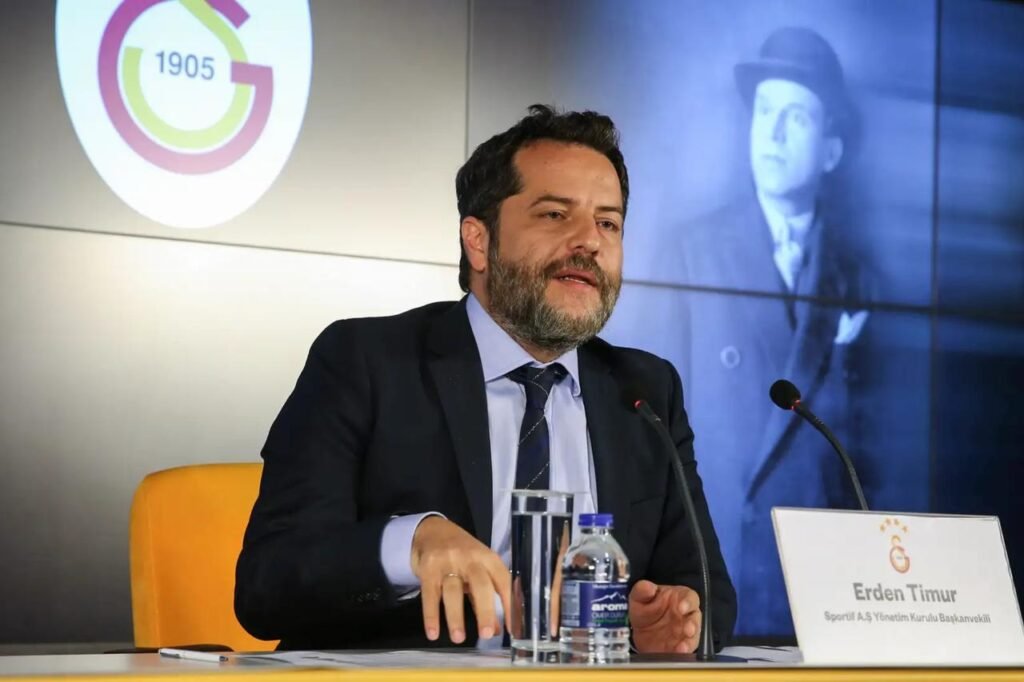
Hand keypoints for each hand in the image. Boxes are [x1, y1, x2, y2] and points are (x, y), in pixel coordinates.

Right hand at [411, 516, 510, 643]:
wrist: (432, 530)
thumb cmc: (462, 554)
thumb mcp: (478, 570)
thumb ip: (486, 598)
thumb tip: (497, 630)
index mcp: (488, 558)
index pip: (503, 581)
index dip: (510, 604)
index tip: (513, 629)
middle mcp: (469, 559)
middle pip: (480, 584)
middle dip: (485, 610)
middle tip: (487, 634)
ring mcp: (447, 563)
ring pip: (453, 591)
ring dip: (456, 616)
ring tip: (459, 638)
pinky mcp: (427, 569)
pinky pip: (429, 594)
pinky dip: (431, 615)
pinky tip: (433, 633)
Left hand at [629, 579, 701, 652]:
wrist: (639, 631)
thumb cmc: (645, 608)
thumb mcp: (639, 598)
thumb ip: (642, 591)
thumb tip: (647, 587)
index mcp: (679, 597)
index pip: (689, 597)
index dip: (688, 602)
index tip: (682, 607)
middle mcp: (686, 615)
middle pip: (695, 618)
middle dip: (693, 624)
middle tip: (688, 629)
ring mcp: (685, 632)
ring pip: (693, 636)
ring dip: (689, 642)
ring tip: (682, 647)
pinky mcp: (681, 646)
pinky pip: (685, 649)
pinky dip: (682, 652)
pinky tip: (677, 652)